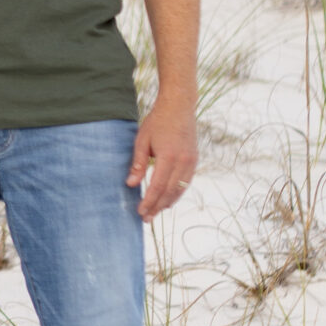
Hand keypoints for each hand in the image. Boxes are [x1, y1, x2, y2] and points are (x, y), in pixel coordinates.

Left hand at [128, 97, 197, 218]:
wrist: (179, 107)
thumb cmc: (157, 122)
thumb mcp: (142, 140)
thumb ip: (138, 163)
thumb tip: (131, 184)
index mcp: (168, 156)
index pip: (157, 186)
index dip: (149, 201)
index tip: (140, 212)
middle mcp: (183, 161)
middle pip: (169, 192)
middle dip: (157, 207)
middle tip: (147, 218)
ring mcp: (191, 161)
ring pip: (180, 189)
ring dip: (168, 203)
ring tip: (156, 212)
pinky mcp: (194, 160)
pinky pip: (186, 182)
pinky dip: (177, 193)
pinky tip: (168, 199)